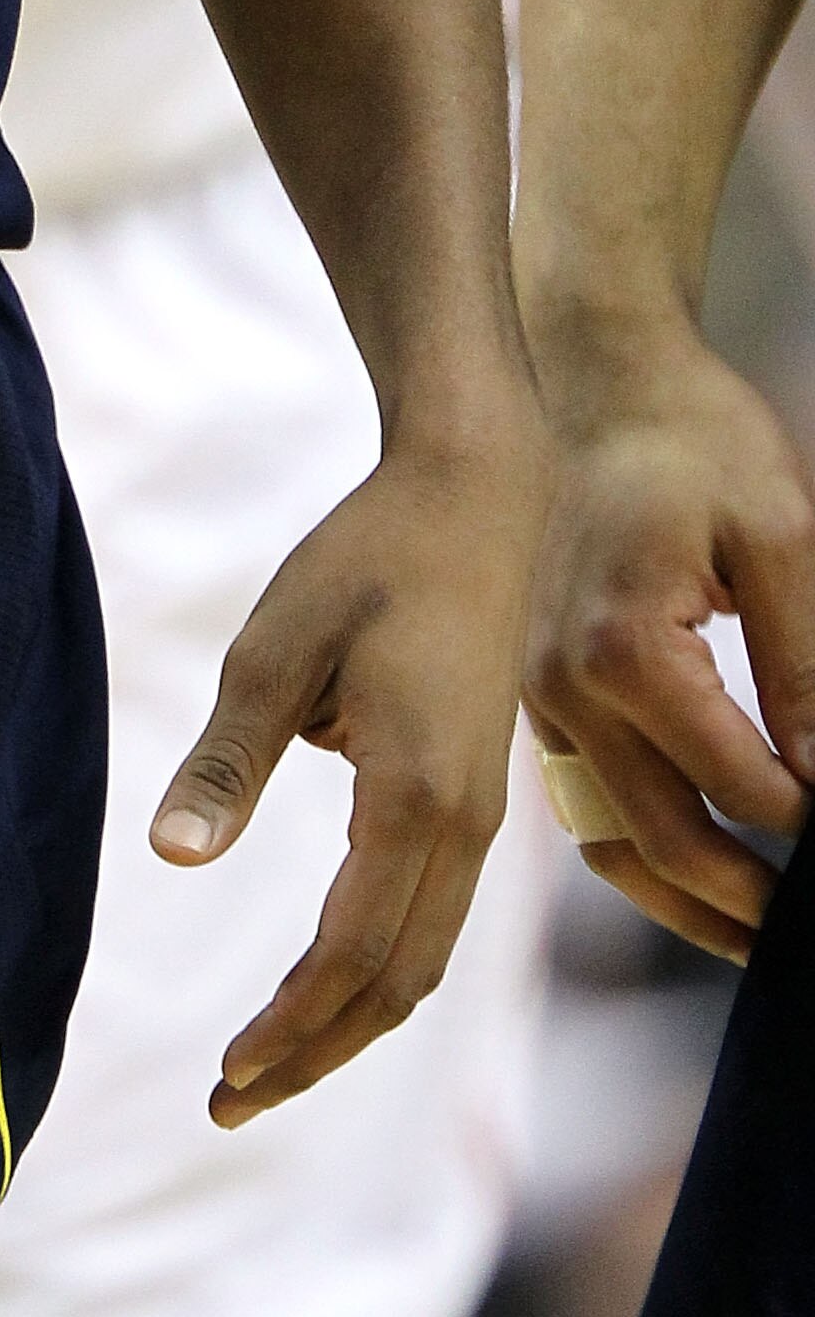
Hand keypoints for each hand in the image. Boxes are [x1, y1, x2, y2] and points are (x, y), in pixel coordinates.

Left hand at [153, 411, 546, 1128]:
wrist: (477, 497)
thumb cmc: (365, 561)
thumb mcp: (276, 648)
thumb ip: (227, 759)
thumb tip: (173, 857)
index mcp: (415, 796)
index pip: (351, 954)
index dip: (290, 1026)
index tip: (225, 1073)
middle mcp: (463, 826)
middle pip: (393, 986)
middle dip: (313, 1054)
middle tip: (228, 1102)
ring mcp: (481, 818)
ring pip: (420, 962)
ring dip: (346, 1024)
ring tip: (265, 1067)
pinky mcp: (476, 799)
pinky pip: (430, 918)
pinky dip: (377, 973)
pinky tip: (322, 987)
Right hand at [524, 311, 814, 961]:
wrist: (592, 378)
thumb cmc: (695, 442)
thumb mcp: (783, 538)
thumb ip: (806, 670)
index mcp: (623, 650)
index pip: (737, 786)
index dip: (811, 827)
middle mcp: (561, 687)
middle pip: (664, 840)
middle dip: (751, 900)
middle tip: (810, 938)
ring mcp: (534, 694)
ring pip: (608, 843)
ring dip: (687, 903)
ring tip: (759, 938)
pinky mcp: (530, 693)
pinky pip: (581, 803)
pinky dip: (639, 855)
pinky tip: (695, 874)